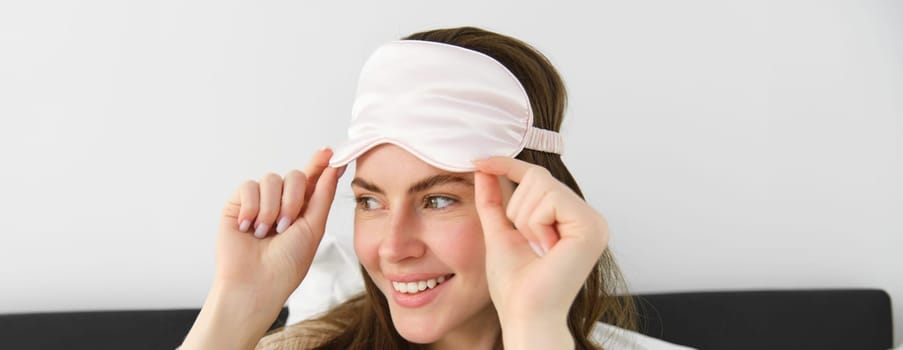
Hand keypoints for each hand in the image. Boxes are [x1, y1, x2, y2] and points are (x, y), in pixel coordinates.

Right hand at [216, 148, 343, 301]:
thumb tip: (333, 167)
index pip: (312, 179)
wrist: (255, 283)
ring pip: (271, 179)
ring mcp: (259, 202)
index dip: (320, 163)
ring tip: (265, 232)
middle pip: (294, 176)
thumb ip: (323, 196)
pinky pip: (248, 186)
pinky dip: (251, 207)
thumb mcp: (314, 229)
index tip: (329, 151)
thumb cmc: (287, 264)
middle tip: (285, 226)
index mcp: (303, 209)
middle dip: (293, 199)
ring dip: (271, 207)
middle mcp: (282, 202)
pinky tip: (248, 227)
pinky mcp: (237, 204)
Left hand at [473, 157, 608, 342]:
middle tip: (528, 243)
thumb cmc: (516, 285)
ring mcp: (594, 221)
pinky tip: (545, 249)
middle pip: (538, 176)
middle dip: (517, 209)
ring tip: (537, 249)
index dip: (507, 165)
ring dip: (525, 219)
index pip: (537, 177)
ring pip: (541, 185)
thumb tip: (483, 167)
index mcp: (570, 219)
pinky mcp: (592, 227)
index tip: (478, 161)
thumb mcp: (499, 232)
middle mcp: (588, 217)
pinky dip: (536, 223)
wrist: (525, 315)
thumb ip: (493, 200)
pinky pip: (550, 199)